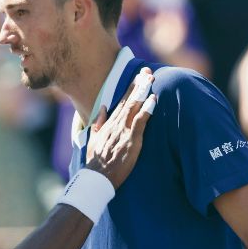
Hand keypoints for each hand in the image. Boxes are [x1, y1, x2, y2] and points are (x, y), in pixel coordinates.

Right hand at [85, 68, 156, 188]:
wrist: (97, 177)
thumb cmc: (96, 162)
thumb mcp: (94, 139)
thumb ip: (98, 123)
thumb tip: (102, 109)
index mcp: (109, 124)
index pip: (121, 102)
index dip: (130, 89)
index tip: (138, 77)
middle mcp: (116, 124)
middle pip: (129, 100)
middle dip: (138, 85)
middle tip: (147, 71)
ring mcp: (123, 131)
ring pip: (134, 107)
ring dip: (143, 92)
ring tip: (151, 79)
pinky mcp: (131, 140)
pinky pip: (140, 121)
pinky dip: (147, 109)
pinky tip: (153, 100)